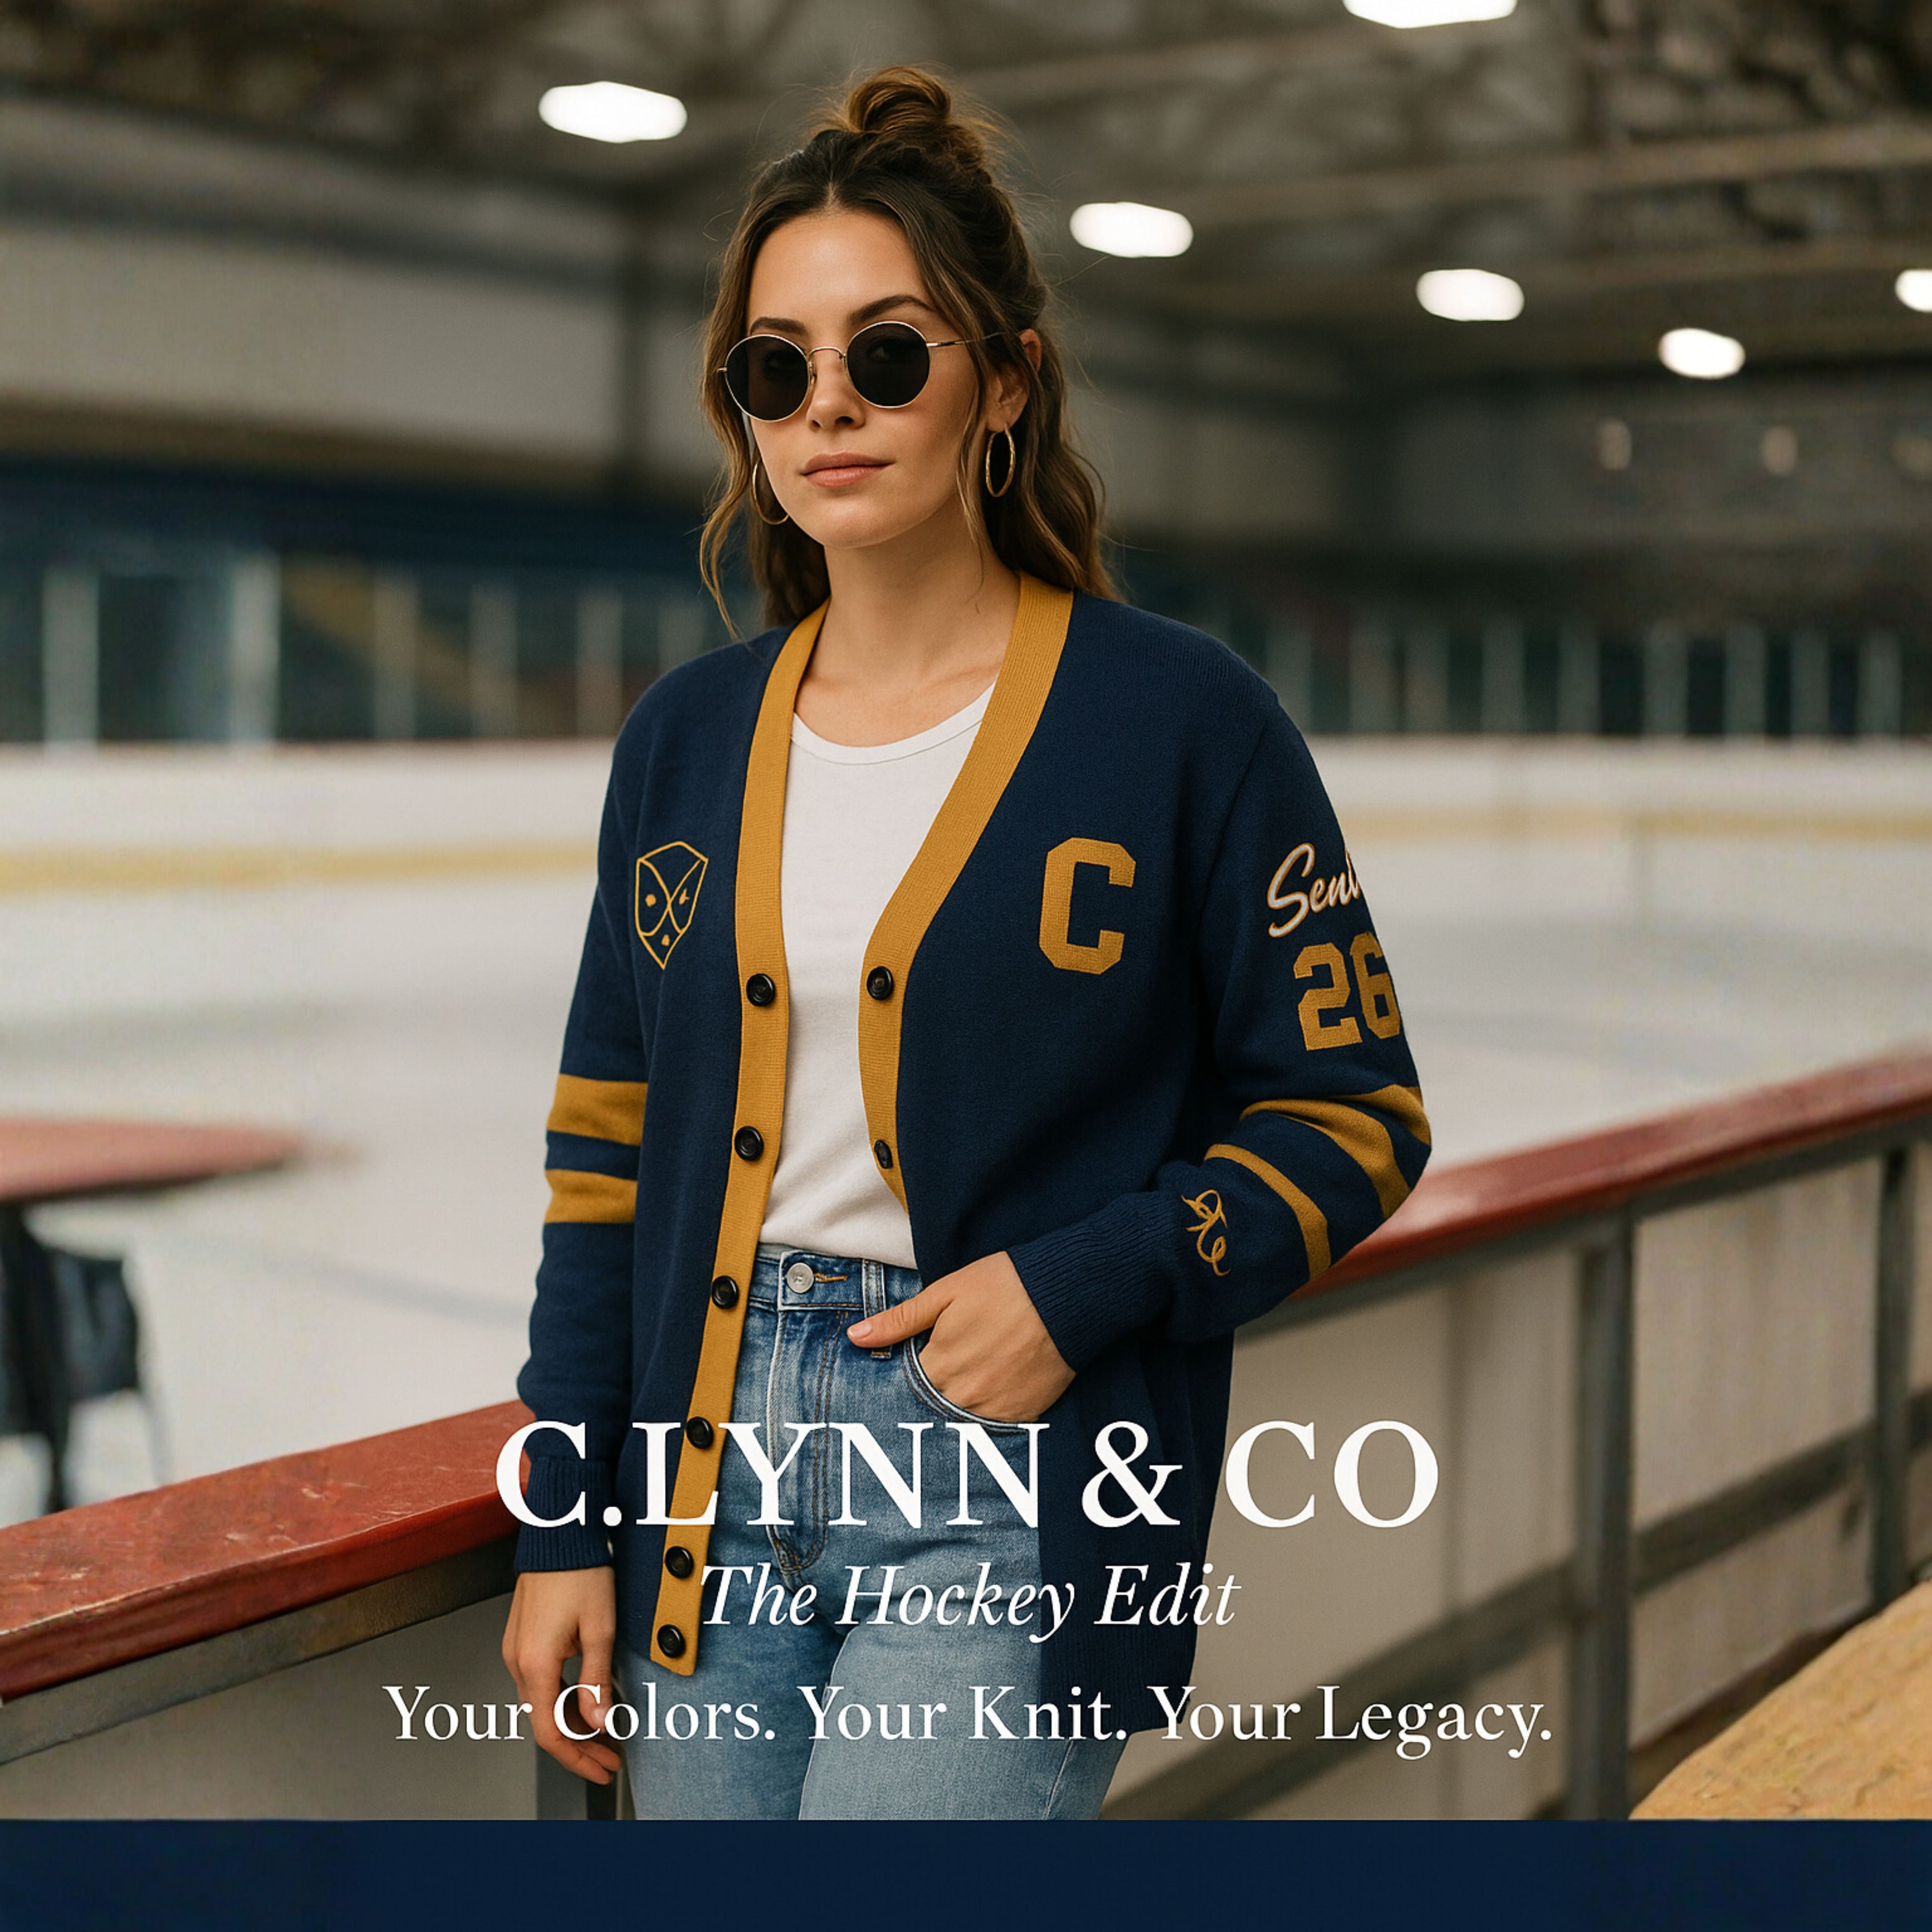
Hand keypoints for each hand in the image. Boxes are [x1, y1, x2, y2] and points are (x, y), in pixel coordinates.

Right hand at [501, 1566, 622, 1783]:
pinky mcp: (522, 1640)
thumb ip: (596, 1680)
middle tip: (610, 1756)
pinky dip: (561, 1698)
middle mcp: (518, 1660)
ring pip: (542, 1702)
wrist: (561, 1536)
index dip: (577, 1757)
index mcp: (534, 1663)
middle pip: (545, 1721)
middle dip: (579, 1744)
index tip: (601, 1767)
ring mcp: (517, 1650)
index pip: (550, 1732)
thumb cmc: (580, 1572)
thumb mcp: (600, 1629)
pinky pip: (540, 1681)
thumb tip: (600, 1721)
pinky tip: (584, 1701)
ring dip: (571, 1722)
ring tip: (604, 1732)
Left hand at [848, 1250, 1072, 1422]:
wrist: (1066, 1294)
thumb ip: (899, 1321)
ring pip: (961, 1420)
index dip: (914, 1371)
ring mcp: (994, 1409)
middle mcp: (963, 1395)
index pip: (907, 1386)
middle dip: (935, 1390)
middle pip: (933, 1406)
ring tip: (976, 1373)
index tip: (923, 1359)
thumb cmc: (1003, 1285)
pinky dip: (991, 1410)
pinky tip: (999, 1384)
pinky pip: (995, 1427)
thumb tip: (856, 1337)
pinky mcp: (1024, 1415)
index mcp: (939, 1365)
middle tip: (954, 1365)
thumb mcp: (945, 1293)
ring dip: (961, 1403)